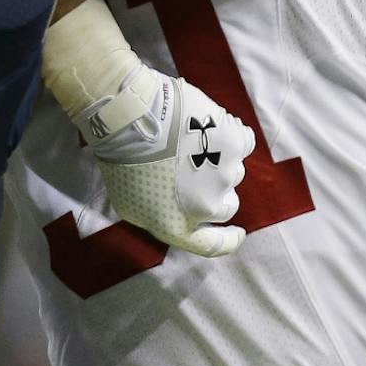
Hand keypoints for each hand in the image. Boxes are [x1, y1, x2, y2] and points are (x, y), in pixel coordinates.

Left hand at [78, 68, 255, 256]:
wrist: (131, 120)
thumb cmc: (123, 159)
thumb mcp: (129, 203)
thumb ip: (160, 214)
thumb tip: (178, 212)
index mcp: (177, 227)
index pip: (212, 245)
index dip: (228, 241)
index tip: (238, 233)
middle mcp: (206, 208)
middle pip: (225, 206)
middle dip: (214, 192)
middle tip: (194, 170)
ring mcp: (224, 176)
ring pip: (232, 173)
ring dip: (217, 162)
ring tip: (191, 143)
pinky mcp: (233, 145)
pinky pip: (242, 144)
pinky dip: (229, 138)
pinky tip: (211, 127)